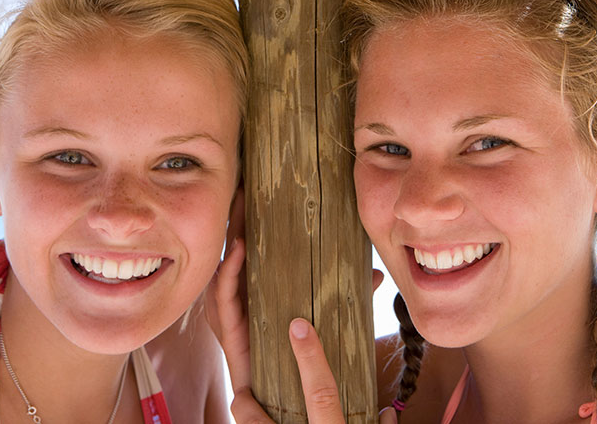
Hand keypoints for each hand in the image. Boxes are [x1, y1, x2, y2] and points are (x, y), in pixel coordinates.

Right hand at [207, 185, 390, 421]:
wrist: (306, 418)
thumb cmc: (316, 379)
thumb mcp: (335, 330)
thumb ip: (348, 303)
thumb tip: (373, 273)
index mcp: (266, 311)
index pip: (255, 266)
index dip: (254, 233)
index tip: (260, 199)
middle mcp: (248, 319)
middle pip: (235, 267)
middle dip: (235, 231)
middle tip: (243, 194)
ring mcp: (238, 332)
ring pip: (223, 283)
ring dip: (227, 248)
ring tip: (238, 217)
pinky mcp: (235, 347)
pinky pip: (224, 309)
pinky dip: (227, 278)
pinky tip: (236, 252)